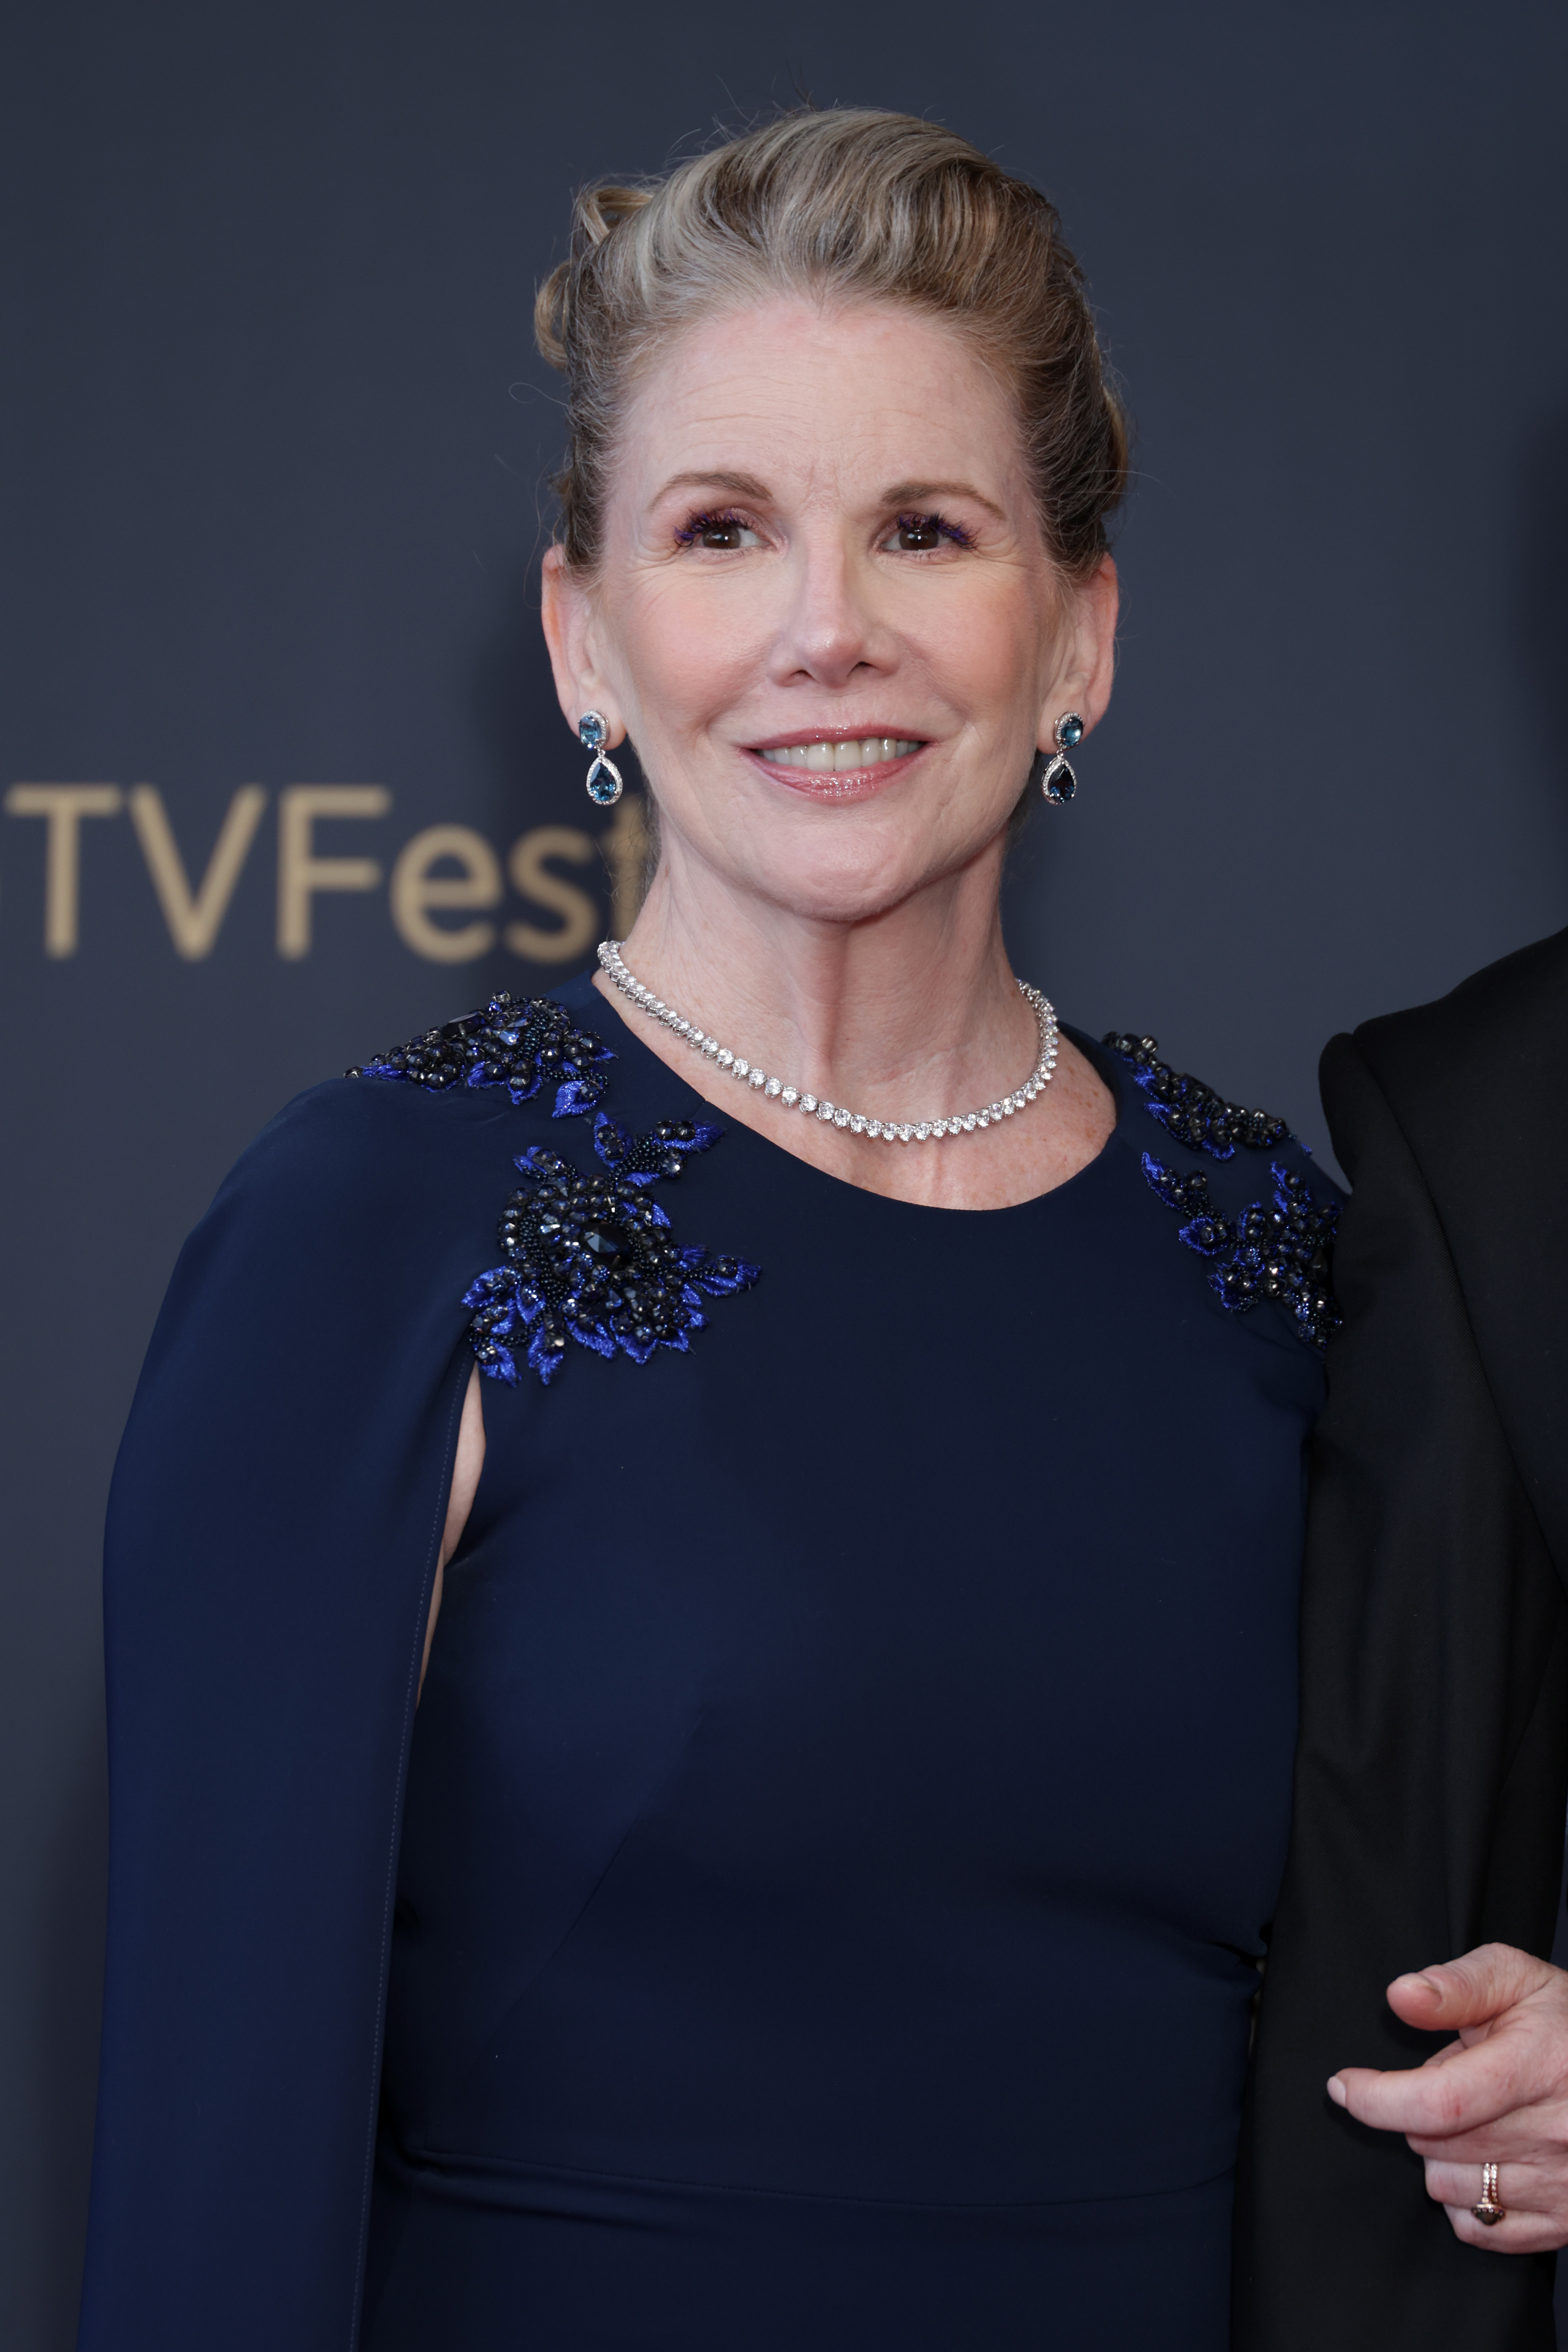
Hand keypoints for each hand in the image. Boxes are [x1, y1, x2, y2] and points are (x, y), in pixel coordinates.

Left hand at [1329, 1942, 1567, 2251]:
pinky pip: (1480, 2229)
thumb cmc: (1566, 2023)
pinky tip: (1486, 2160)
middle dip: (1419, 2109)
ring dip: (1442, 2154)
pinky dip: (1466, 2200)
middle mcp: (1553, 2133)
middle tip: (1457, 2079)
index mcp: (1538, 2068)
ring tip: (1479, 2117)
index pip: (1438, 2102)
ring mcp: (1561, 2186)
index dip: (1377, 2098)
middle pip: (1434, 2142)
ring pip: (1449, 2187)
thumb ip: (1457, 1985)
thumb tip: (1401, 1996)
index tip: (1343, 2086)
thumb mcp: (1517, 1979)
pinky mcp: (1565, 2222)